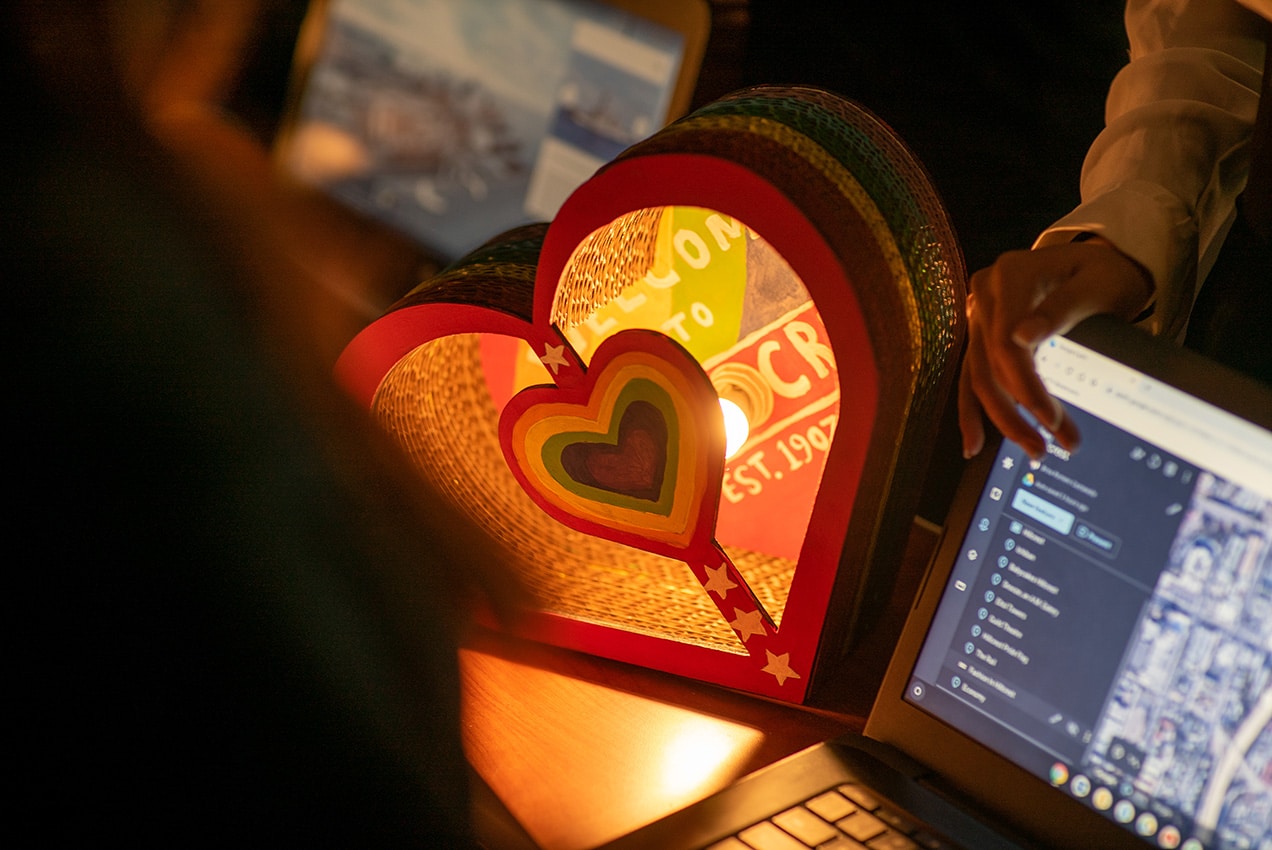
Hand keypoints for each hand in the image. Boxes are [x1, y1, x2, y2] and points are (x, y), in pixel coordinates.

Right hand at [959, 237, 1152, 459]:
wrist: (1098, 264)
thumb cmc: (1104, 273)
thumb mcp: (1097, 284)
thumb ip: (1061, 308)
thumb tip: (1023, 336)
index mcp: (1009, 275)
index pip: (1006, 344)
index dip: (1025, 386)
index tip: (1051, 419)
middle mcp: (985, 294)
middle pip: (989, 364)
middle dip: (1015, 412)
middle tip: (1044, 447)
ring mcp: (980, 314)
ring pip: (978, 375)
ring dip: (1000, 418)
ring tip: (1029, 449)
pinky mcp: (982, 333)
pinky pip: (971, 374)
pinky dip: (972, 409)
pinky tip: (973, 443)